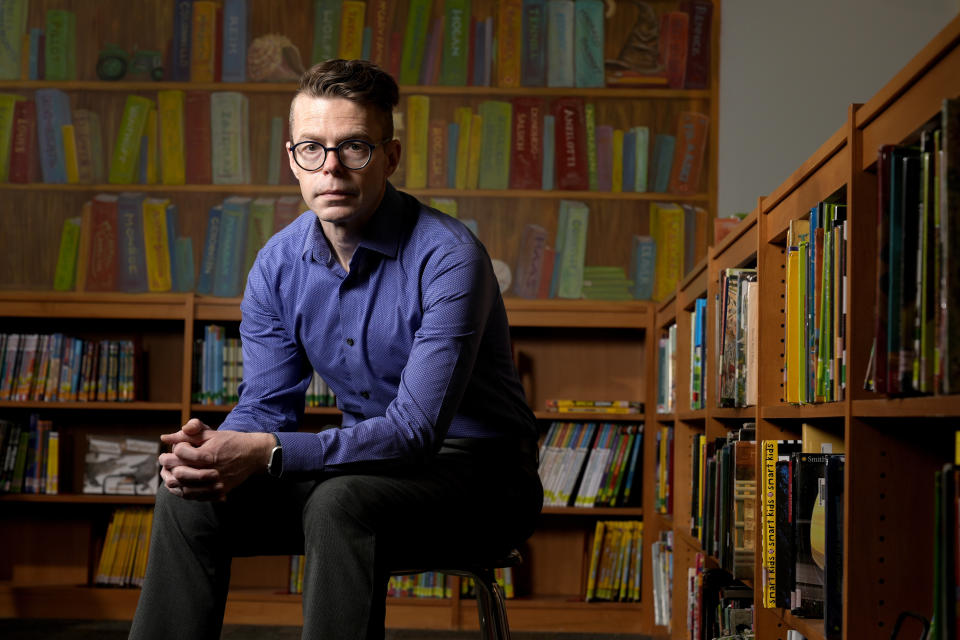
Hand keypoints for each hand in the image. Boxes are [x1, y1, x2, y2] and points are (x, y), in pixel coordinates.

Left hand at [159, 419, 273, 500]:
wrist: (254, 454)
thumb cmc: (232, 441)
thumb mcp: (212, 433)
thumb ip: (189, 434)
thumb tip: (165, 438)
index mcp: (209, 454)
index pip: (181, 453)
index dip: (175, 448)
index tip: (177, 446)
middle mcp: (212, 471)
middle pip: (180, 472)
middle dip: (168, 465)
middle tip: (164, 460)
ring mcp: (216, 484)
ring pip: (186, 488)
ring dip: (173, 481)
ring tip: (170, 473)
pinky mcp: (220, 491)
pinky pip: (197, 497)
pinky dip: (185, 492)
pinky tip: (181, 485)